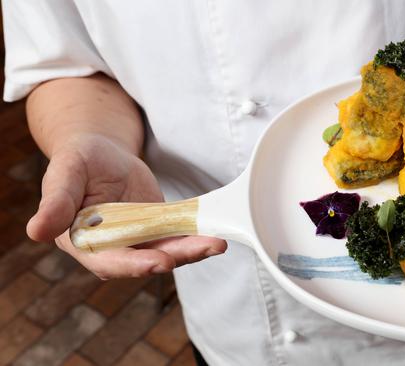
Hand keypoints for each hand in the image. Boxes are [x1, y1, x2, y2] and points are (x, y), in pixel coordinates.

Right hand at [27, 133, 226, 278]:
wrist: (101, 154)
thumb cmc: (78, 161)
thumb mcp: (65, 173)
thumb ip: (55, 201)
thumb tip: (36, 231)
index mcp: (83, 242)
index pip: (109, 261)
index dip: (134, 264)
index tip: (159, 262)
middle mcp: (112, 249)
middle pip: (146, 260)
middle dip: (177, 257)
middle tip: (206, 249)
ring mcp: (137, 241)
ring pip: (167, 252)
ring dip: (193, 250)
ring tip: (217, 243)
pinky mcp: (157, 231)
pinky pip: (178, 237)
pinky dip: (196, 237)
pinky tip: (216, 234)